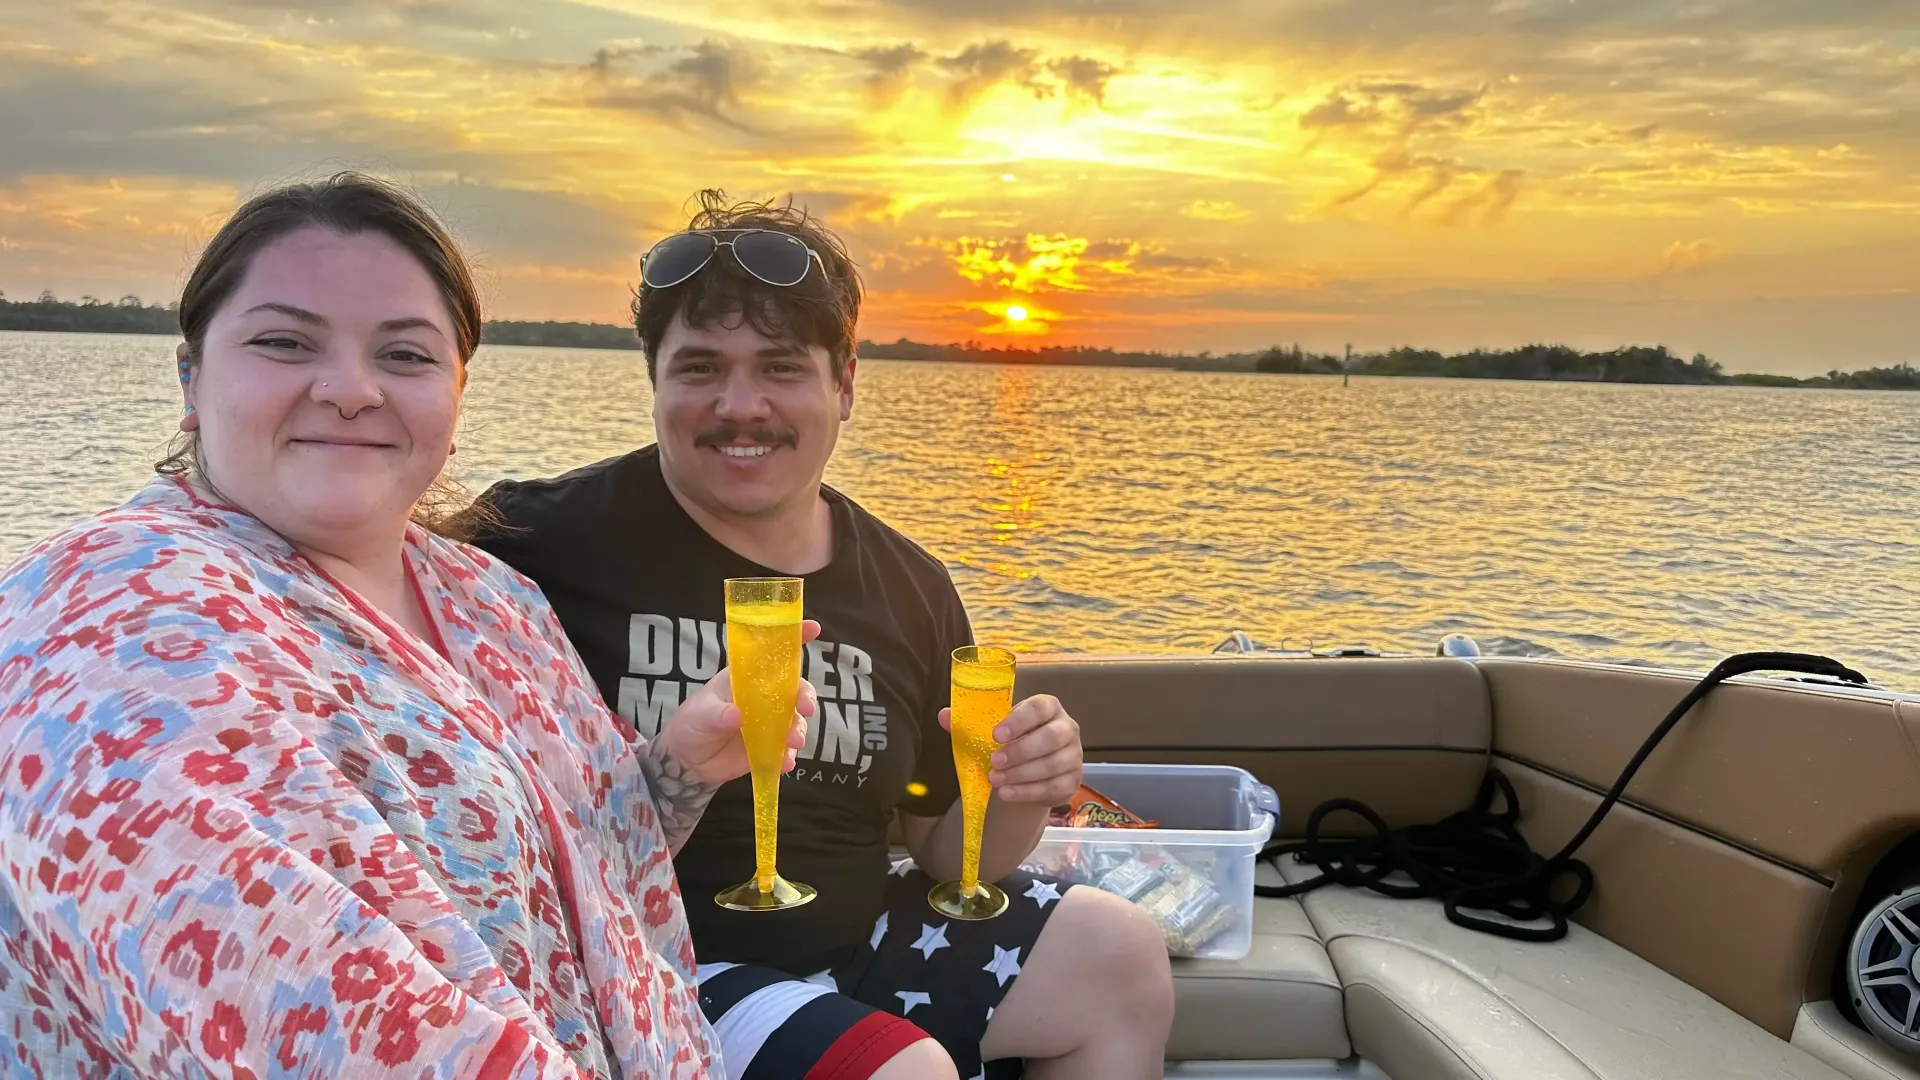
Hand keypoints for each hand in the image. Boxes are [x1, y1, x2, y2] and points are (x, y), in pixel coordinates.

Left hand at [658, 619, 819, 786]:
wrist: (686, 762)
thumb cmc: (691, 725)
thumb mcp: (699, 715)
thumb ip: (716, 715)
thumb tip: (736, 715)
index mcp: (746, 677)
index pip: (772, 652)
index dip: (793, 638)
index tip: (812, 628)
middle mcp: (763, 697)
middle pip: (795, 688)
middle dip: (806, 696)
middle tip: (805, 708)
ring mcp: (769, 723)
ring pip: (796, 720)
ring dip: (800, 729)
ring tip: (792, 743)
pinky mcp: (769, 748)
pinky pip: (786, 749)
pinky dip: (789, 755)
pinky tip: (785, 762)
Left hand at [939, 693, 1082, 804]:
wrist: (1028, 772)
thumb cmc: (1011, 743)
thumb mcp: (992, 730)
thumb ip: (970, 723)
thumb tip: (945, 715)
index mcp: (1048, 707)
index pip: (1039, 707)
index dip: (1019, 720)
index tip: (996, 735)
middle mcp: (1067, 728)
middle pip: (1051, 737)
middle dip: (1021, 751)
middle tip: (994, 762)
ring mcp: (1073, 755)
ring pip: (1053, 764)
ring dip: (1022, 774)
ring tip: (995, 780)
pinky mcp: (1073, 781)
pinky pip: (1054, 787)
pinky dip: (1028, 792)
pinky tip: (1007, 794)